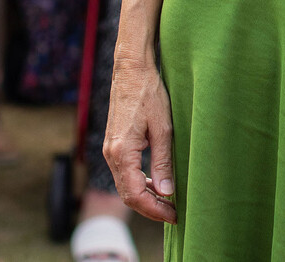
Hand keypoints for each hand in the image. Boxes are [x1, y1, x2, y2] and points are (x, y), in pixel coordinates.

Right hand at [104, 58, 177, 223]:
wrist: (131, 69)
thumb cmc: (149, 93)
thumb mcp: (163, 128)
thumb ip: (163, 161)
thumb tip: (167, 192)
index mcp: (122, 152)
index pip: (135, 195)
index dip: (155, 210)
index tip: (174, 215)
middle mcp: (111, 154)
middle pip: (127, 195)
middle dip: (151, 208)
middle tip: (174, 214)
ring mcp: (110, 149)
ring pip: (125, 185)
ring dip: (145, 197)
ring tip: (168, 202)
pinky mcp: (113, 144)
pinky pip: (124, 172)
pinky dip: (139, 182)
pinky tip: (156, 183)